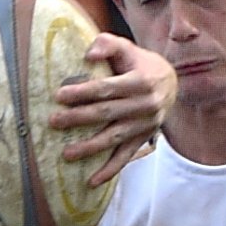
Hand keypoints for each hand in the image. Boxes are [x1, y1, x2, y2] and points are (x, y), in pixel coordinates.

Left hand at [51, 34, 175, 185]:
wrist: (171, 84)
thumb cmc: (139, 64)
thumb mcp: (127, 48)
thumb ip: (107, 44)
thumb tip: (88, 55)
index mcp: (140, 81)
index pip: (106, 88)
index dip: (83, 92)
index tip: (59, 96)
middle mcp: (145, 104)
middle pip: (106, 113)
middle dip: (78, 118)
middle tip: (54, 122)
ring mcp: (144, 125)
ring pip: (114, 138)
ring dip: (90, 147)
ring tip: (66, 154)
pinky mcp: (143, 139)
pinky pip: (125, 157)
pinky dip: (110, 170)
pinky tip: (92, 181)